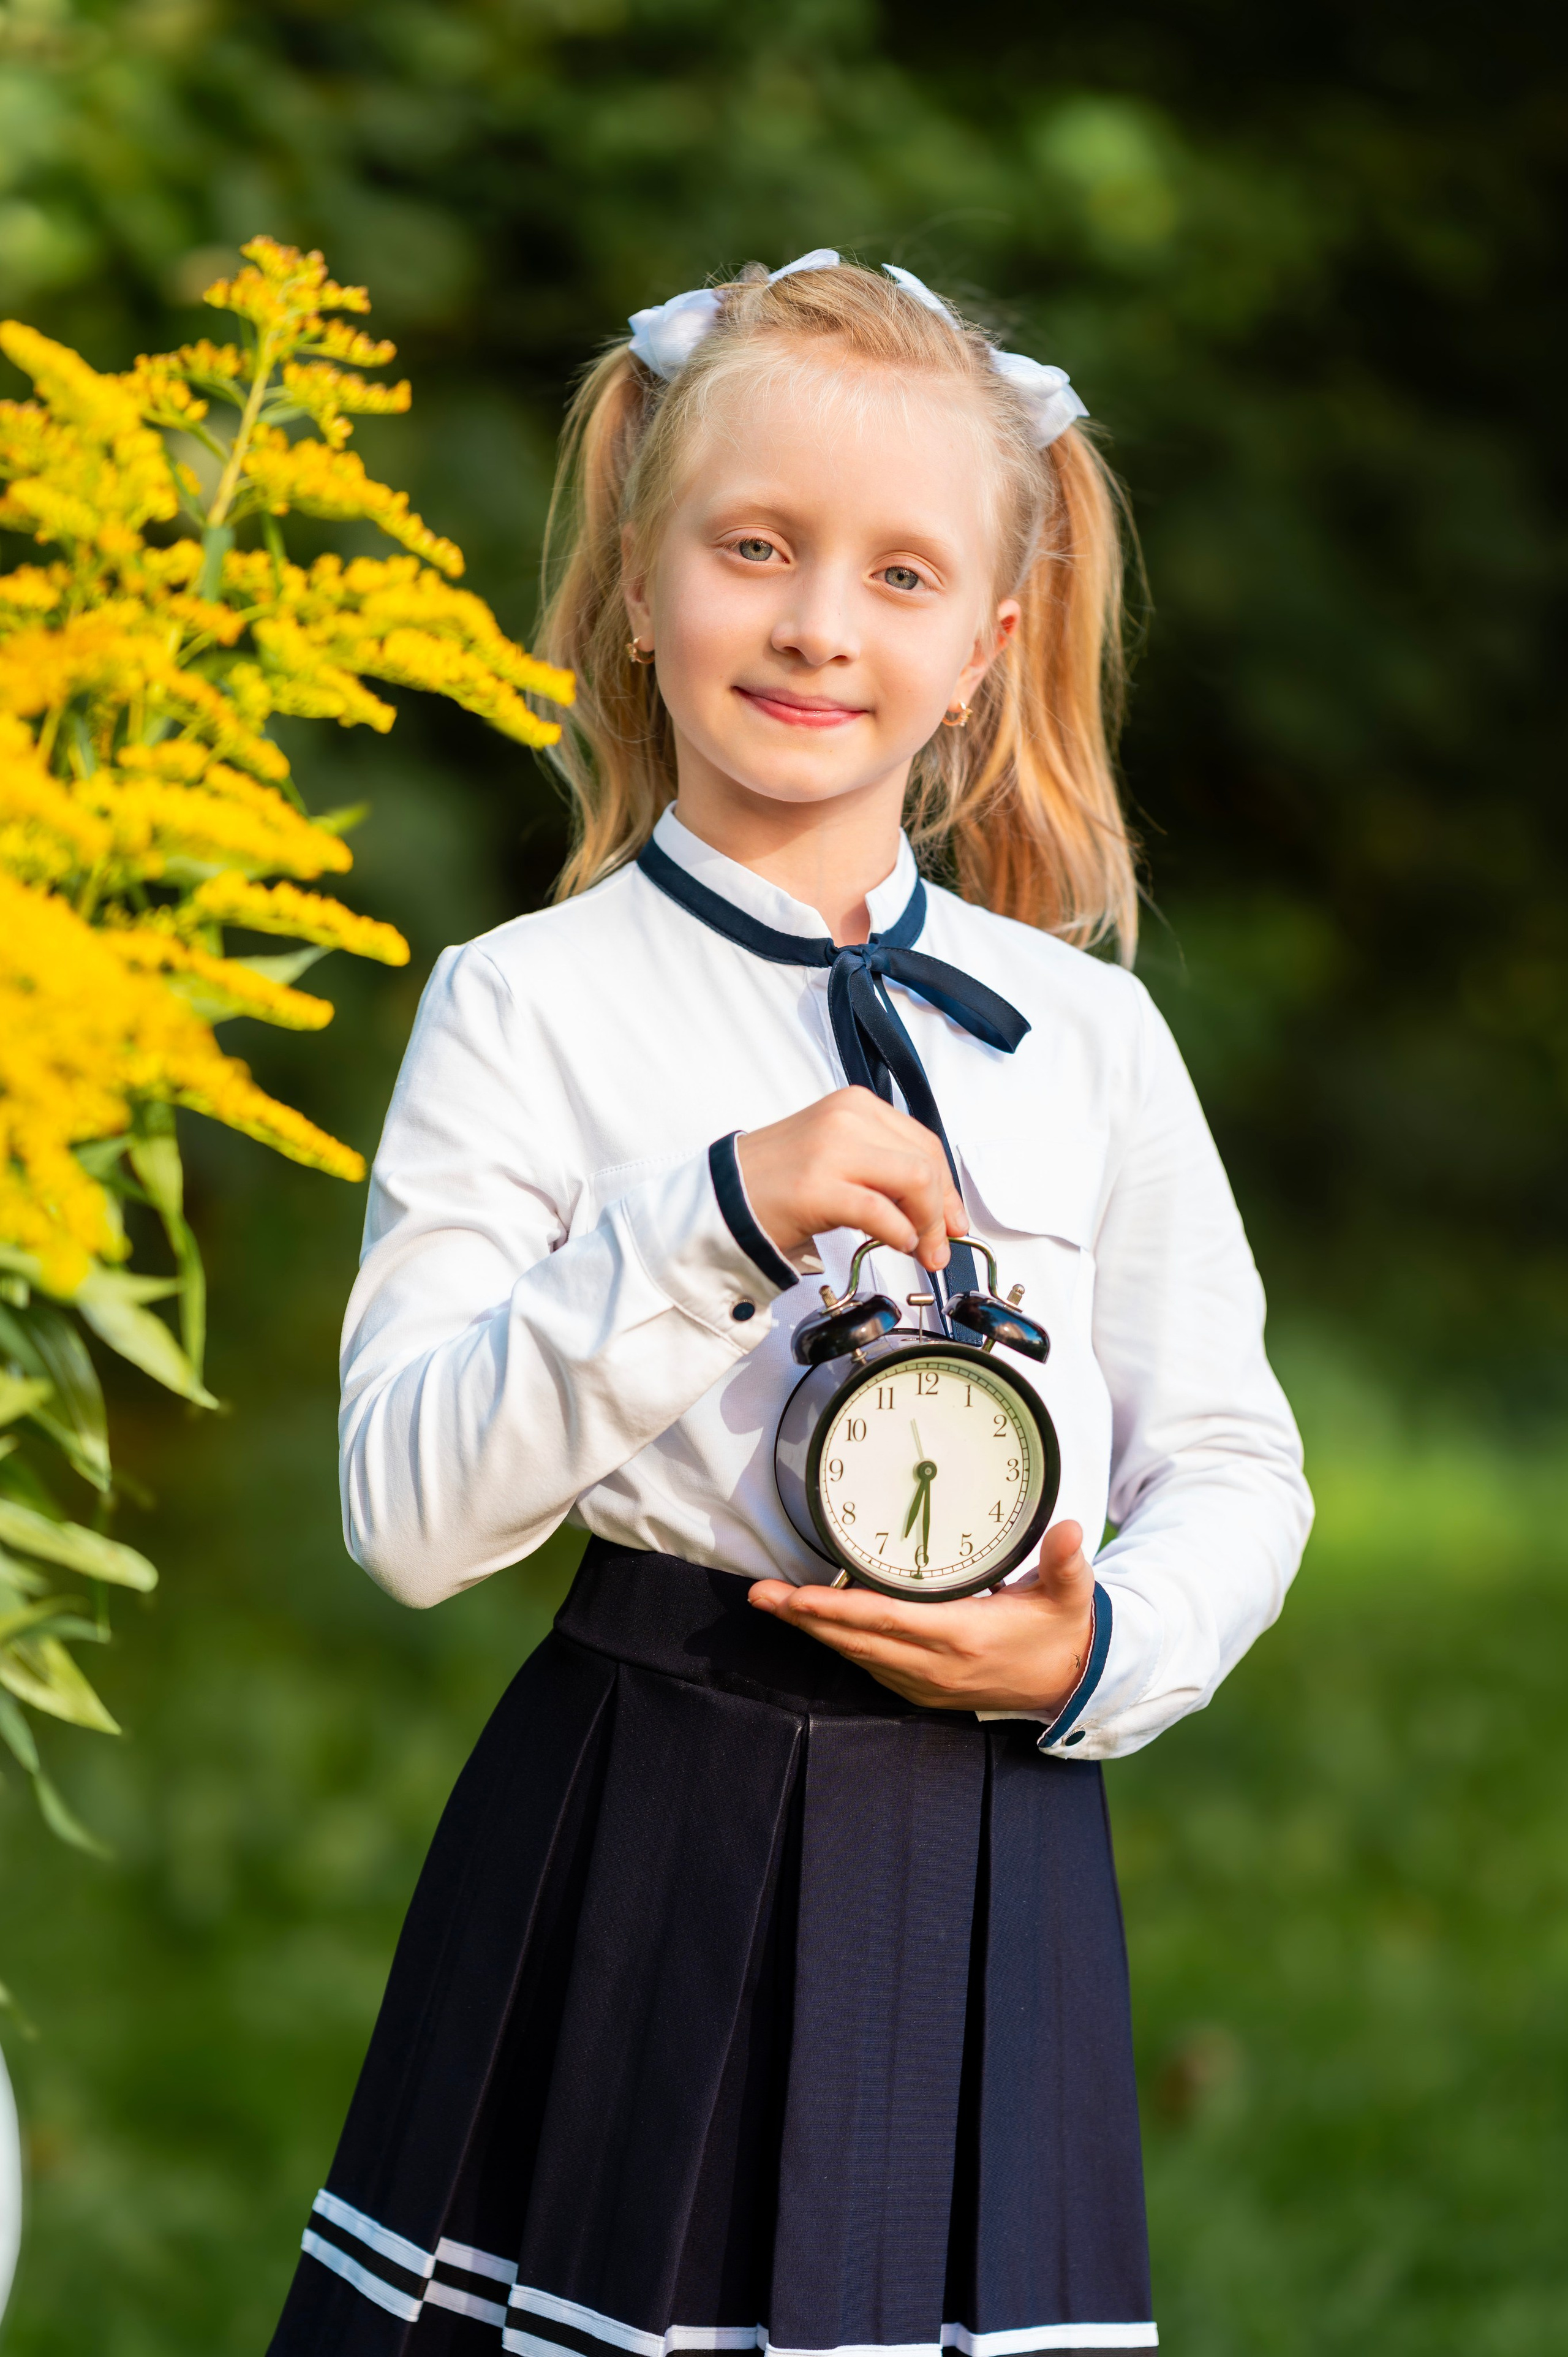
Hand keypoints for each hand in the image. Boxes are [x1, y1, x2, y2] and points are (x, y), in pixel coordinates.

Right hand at [736, 1087, 966, 1272]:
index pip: (924, 1142)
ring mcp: (832, 1150)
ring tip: (920, 1249)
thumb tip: (936, 1206)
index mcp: (855, 1105)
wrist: (723, 1198)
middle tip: (940, 1246)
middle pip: (926, 1161)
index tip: (953, 1220)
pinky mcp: (817, 1187)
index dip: (948, 1187)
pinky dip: (900, 1233)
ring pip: (914, 1180)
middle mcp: (847, 1118)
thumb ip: (884, 1168)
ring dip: (927, 1223)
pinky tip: (896, 1244)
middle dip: (942, 1211)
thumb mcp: (840, 1156)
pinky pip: (881, 1212)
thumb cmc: (779, 1182)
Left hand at [748, 1520, 1095, 1716]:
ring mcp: (926, 1683)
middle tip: (761, 1595)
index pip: (887, 1620)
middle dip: (804, 1617)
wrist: (1068, 1683)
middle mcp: (936, 1665)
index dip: (837, 1610)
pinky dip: (839, 1644)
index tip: (797, 1596)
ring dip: (813, 1630)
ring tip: (774, 1603)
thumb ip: (1066, 1561)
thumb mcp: (1069, 1595)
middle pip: (856, 1640)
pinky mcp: (922, 1690)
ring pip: (856, 1655)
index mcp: (963, 1637)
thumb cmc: (1060, 1631)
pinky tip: (815, 1624)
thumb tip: (1070, 1528)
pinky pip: (870, 1665)